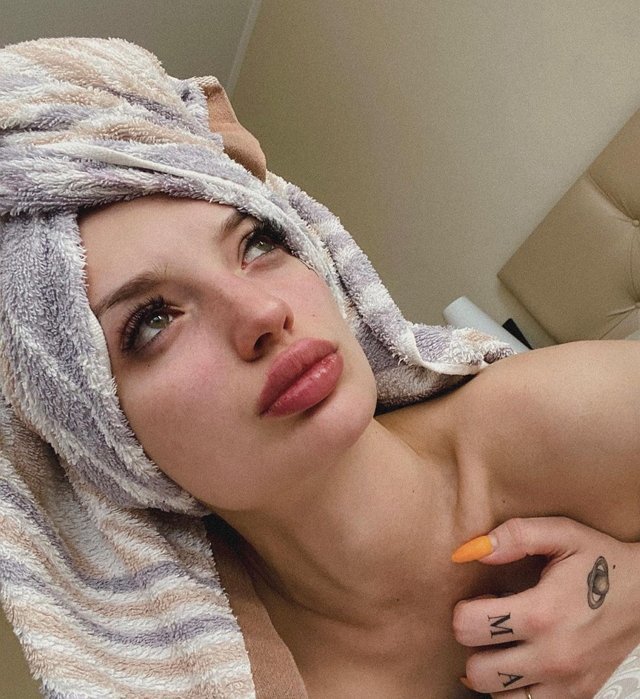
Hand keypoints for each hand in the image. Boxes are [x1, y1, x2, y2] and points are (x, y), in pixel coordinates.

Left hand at [452, 517, 639, 697]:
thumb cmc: (603, 562)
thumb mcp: (564, 534)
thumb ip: (516, 536)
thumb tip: (471, 550)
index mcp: (542, 613)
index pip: (469, 626)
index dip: (464, 610)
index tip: (483, 599)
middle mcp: (552, 656)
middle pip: (477, 670)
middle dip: (474, 644)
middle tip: (490, 623)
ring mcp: (566, 683)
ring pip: (497, 695)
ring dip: (492, 669)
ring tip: (505, 643)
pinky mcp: (577, 697)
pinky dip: (514, 688)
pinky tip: (521, 662)